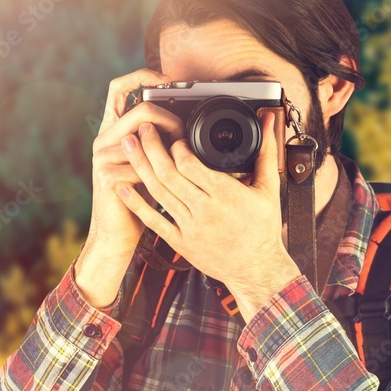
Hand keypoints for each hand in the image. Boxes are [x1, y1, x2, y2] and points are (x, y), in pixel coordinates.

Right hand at [85, 68, 184, 255]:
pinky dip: (160, 174)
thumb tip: (183, 120)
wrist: (118, 233)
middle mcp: (103, 139)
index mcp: (112, 130)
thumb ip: (156, 139)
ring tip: (177, 162)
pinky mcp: (107, 176)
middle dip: (170, 120)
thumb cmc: (138, 198)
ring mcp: (102, 157)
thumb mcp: (148, 162)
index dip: (141, 75)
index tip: (167, 79)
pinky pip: (143, 165)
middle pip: (140, 110)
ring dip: (168, 148)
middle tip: (183, 136)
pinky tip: (165, 185)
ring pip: (144, 137)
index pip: (118, 88)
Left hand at [112, 108, 301, 321]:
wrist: (256, 270)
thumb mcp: (269, 190)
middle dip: (152, 148)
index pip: (192, 165)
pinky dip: (136, 203)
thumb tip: (268, 120)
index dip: (177, 147)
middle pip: (170, 174)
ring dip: (140, 166)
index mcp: (226, 195)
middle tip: (142, 129)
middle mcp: (205, 210)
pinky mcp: (180, 242)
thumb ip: (266, 152)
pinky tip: (122, 187)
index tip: (173, 135)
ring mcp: (190, 228)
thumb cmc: (263, 230)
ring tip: (128, 146)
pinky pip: (153, 221)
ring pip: (159, 193)